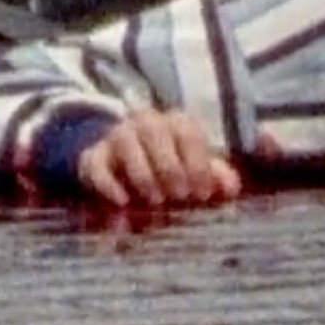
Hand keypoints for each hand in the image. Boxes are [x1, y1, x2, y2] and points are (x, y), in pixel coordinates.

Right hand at [70, 109, 244, 211]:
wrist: (126, 171)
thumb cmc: (172, 172)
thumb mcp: (197, 174)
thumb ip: (217, 179)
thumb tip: (231, 188)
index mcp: (175, 123)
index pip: (188, 132)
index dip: (197, 163)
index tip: (202, 194)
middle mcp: (145, 122)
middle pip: (154, 131)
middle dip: (170, 166)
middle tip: (180, 197)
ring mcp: (117, 136)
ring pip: (124, 141)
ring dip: (142, 172)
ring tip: (156, 200)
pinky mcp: (93, 157)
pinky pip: (96, 164)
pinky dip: (108, 183)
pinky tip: (123, 202)